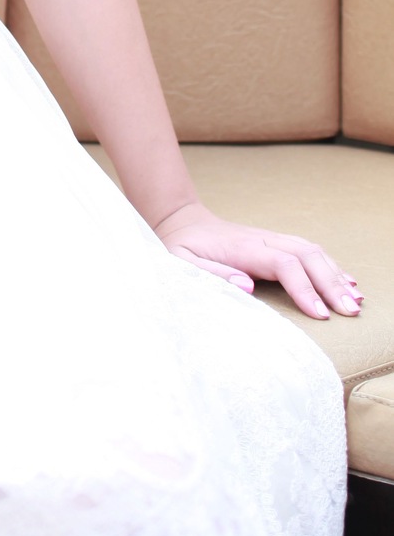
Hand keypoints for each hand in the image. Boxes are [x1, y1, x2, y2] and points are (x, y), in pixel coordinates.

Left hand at [154, 199, 363, 320]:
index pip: (283, 264)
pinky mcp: (274, 242)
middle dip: (331, 283)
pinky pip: (307, 250)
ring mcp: (270, 238)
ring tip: (355, 300)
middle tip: (350, 312)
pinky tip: (344, 281)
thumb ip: (212, 275)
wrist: (181, 220)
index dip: (304, 288)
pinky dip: (329, 265)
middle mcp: (261, 239)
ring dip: (335, 274)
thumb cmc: (181, 247)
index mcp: (242, 247)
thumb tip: (248, 286)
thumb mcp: (181, 263)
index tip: (320, 314)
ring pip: (311, 250)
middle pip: (306, 255)